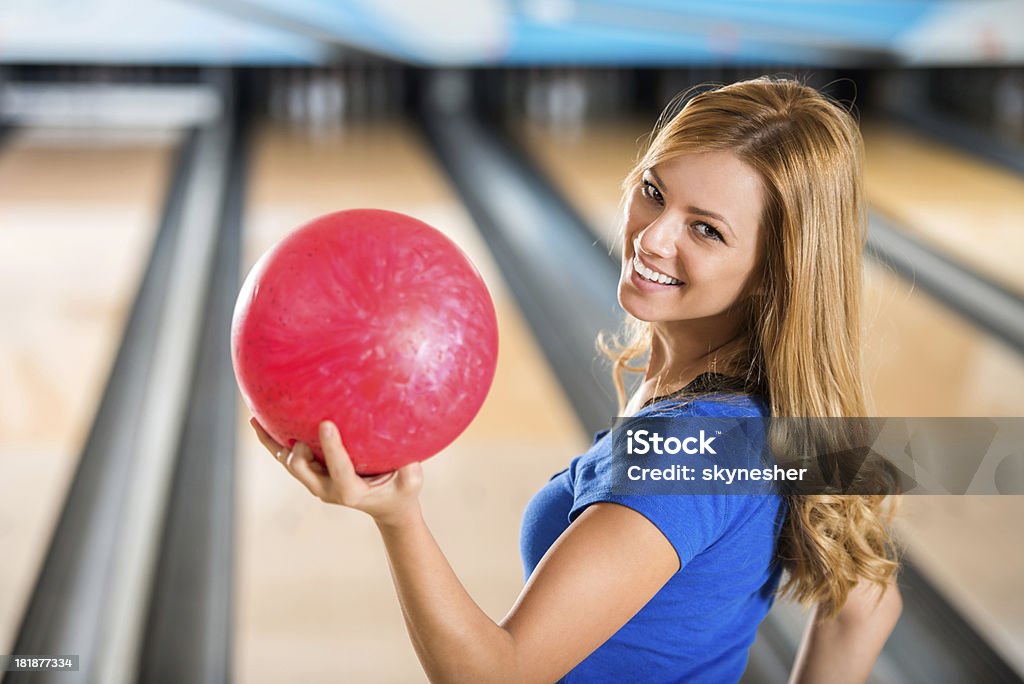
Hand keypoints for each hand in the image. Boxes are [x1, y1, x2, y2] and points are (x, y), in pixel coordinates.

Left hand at [250, 417, 423, 526]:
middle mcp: (327, 489)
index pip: (338, 468)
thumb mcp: (412, 483)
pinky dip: (272, 442)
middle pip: (302, 470)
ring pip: (289, 463)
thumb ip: (410, 469)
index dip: (331, 447)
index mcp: (350, 492)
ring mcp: (317, 483)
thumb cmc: (402, 493)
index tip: (326, 423)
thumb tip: (406, 441)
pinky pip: (287, 458)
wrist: (388, 508)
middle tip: (297, 428)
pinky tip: (258, 421)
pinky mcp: (313, 475)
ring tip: (255, 418)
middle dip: (297, 450)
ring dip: (272, 443)